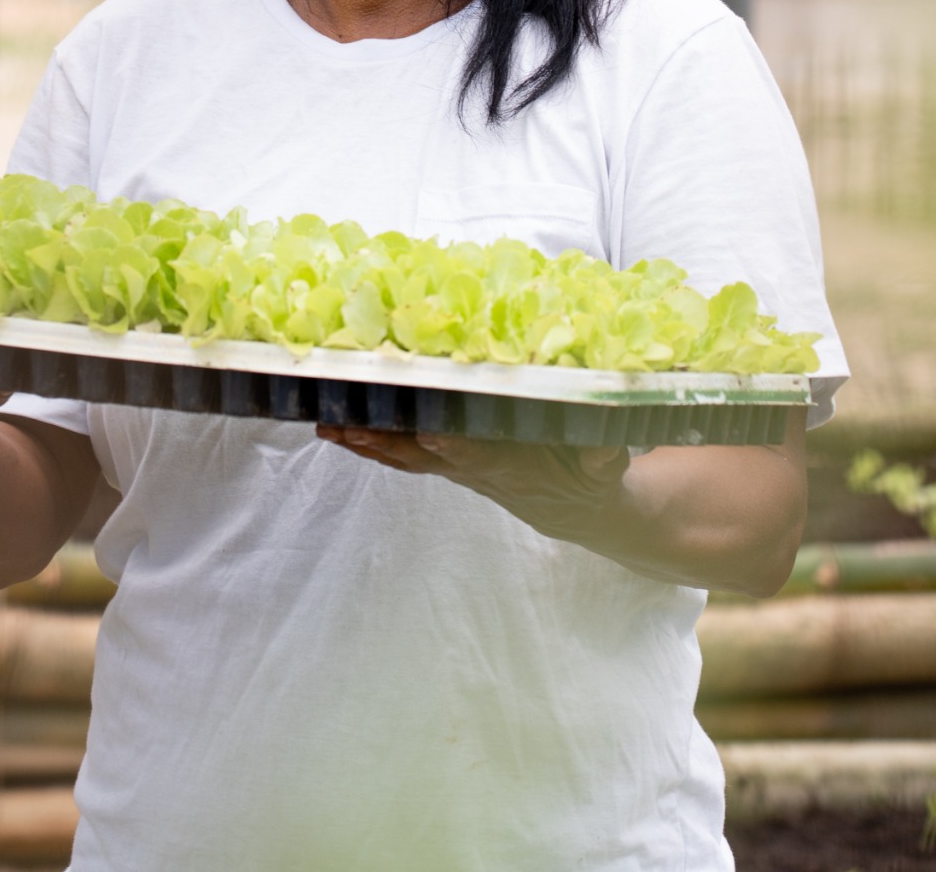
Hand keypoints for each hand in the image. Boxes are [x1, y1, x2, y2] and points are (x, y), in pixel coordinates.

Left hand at [319, 424, 628, 543]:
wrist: (577, 509)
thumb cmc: (592, 479)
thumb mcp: (608, 469)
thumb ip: (604, 458)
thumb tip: (601, 449)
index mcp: (513, 468)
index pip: (480, 457)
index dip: (456, 448)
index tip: (432, 434)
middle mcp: (477, 470)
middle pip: (425, 456)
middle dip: (388, 441)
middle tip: (350, 425)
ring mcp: (458, 468)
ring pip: (406, 456)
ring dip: (368, 442)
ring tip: (328, 425)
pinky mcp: (449, 463)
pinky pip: (404, 454)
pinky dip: (372, 443)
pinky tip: (341, 429)